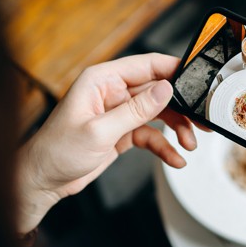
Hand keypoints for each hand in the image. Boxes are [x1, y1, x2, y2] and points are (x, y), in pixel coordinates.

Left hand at [16, 53, 198, 232]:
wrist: (42, 181)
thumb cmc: (57, 151)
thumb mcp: (100, 131)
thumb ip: (136, 110)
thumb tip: (166, 90)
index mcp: (102, 80)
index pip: (146, 65)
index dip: (174, 69)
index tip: (199, 78)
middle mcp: (113, 92)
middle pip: (158, 91)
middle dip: (182, 106)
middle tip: (203, 118)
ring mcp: (119, 113)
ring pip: (159, 114)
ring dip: (177, 128)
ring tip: (189, 144)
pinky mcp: (122, 132)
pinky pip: (151, 135)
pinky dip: (165, 147)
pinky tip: (175, 159)